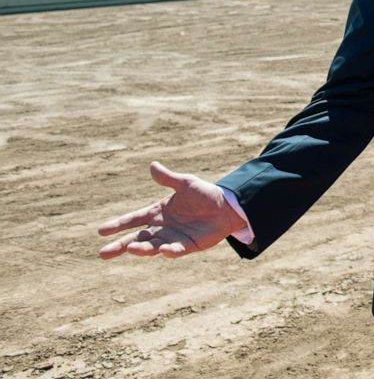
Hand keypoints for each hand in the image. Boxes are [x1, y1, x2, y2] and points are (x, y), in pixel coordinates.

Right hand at [98, 162, 245, 259]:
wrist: (227, 206)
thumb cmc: (205, 194)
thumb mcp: (185, 183)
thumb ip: (168, 178)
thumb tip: (152, 165)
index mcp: (157, 212)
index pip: (133, 219)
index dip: (118, 224)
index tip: (101, 230)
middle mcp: (162, 227)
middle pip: (137, 238)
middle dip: (121, 245)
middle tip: (103, 254)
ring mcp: (173, 238)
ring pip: (153, 246)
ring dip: (142, 249)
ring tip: (130, 249)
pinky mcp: (188, 245)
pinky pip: (176, 250)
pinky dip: (169, 251)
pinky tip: (163, 251)